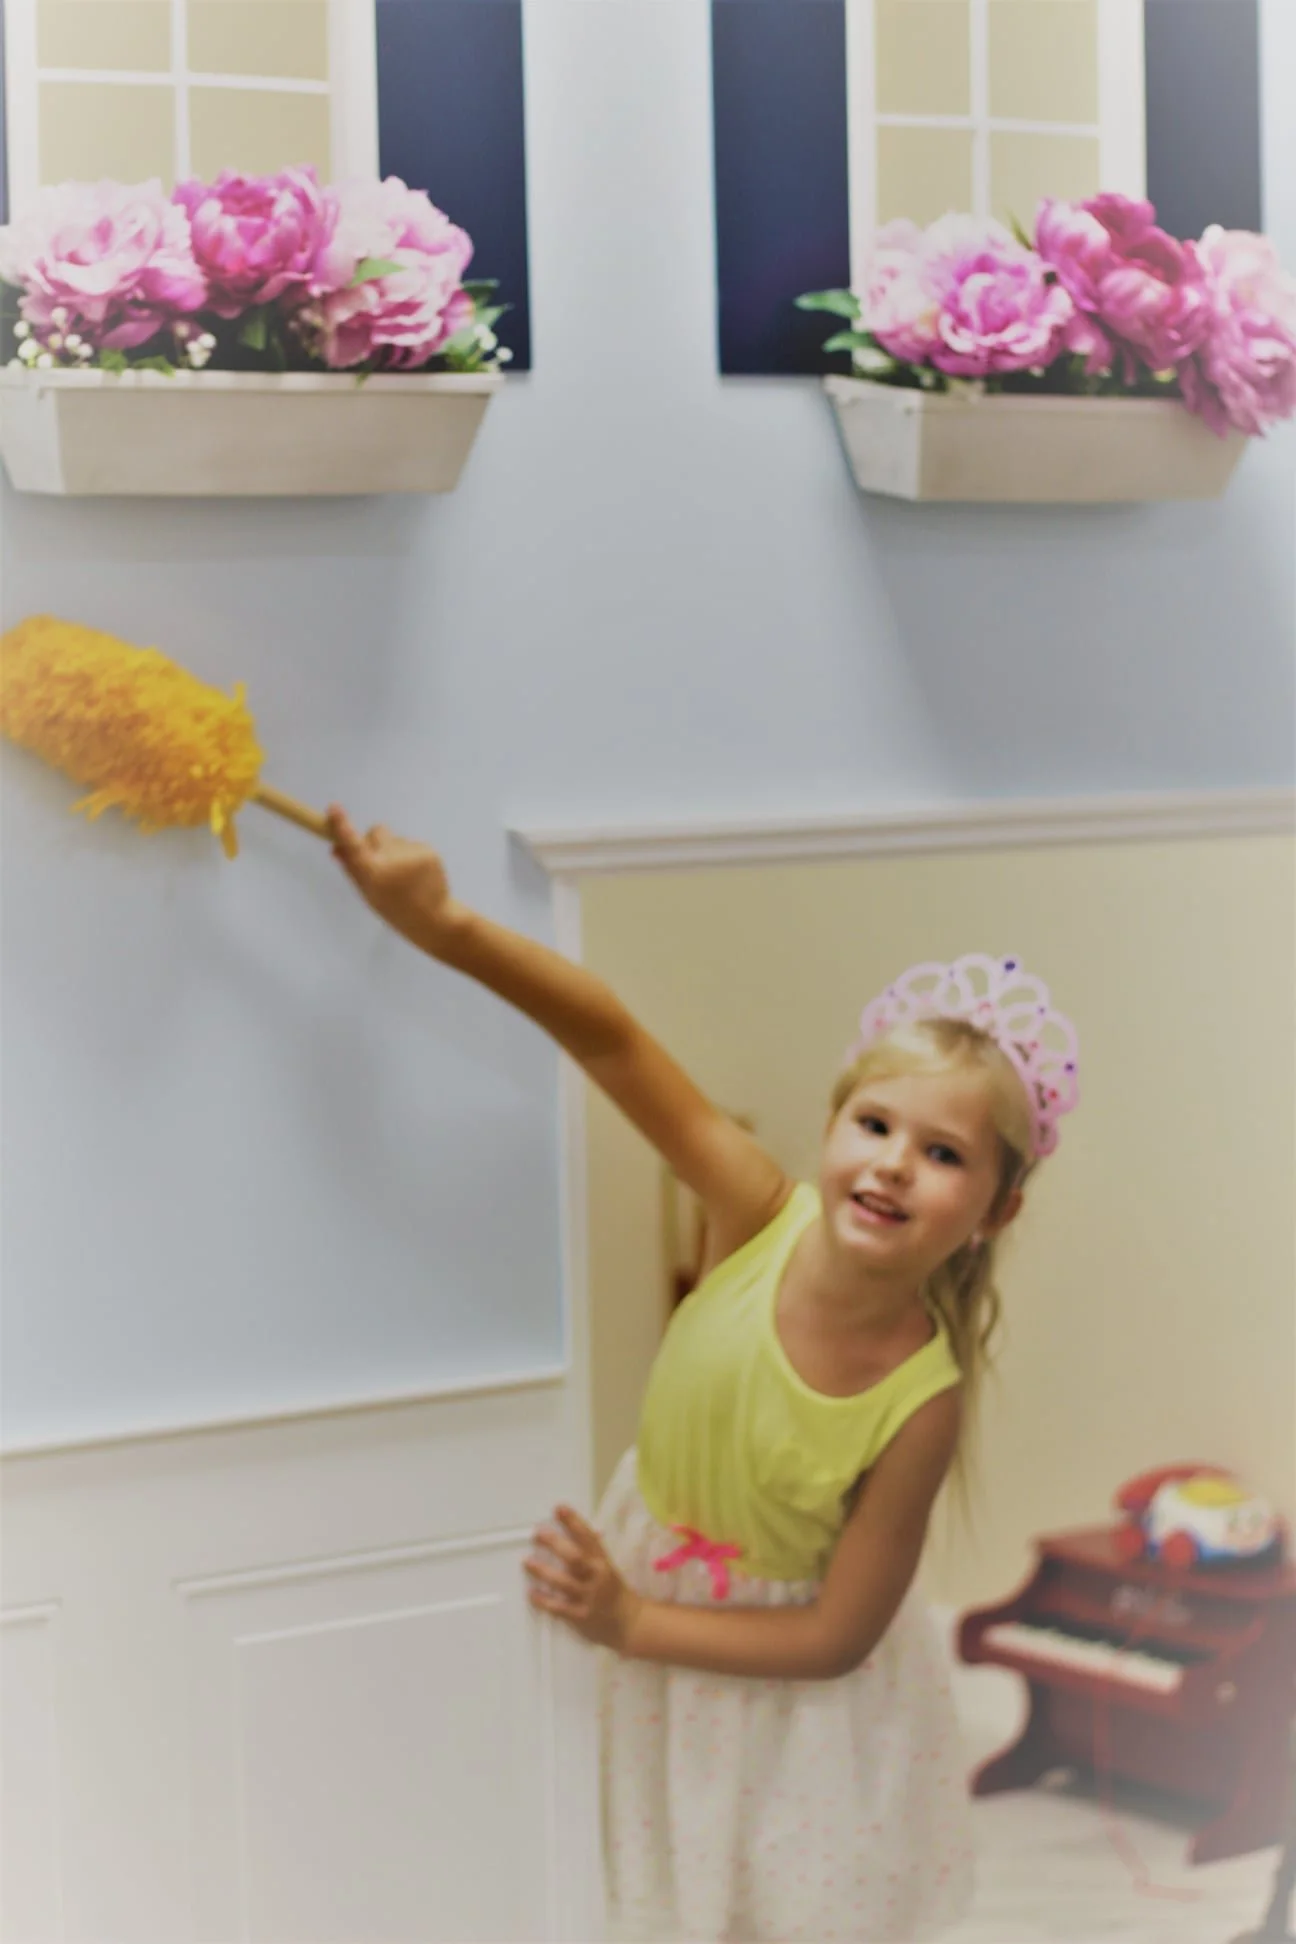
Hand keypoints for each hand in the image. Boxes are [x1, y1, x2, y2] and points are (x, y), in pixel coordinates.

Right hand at [328, 805, 464, 954]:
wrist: (432, 918)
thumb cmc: (394, 907)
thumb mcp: (368, 892)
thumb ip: (352, 868)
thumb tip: (335, 847)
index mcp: (373, 874)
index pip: (353, 845)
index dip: (341, 825)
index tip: (334, 808)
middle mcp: (391, 861)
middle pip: (376, 832)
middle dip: (375, 840)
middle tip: (381, 861)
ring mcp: (412, 855)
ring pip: (395, 839)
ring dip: (395, 850)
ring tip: (404, 875)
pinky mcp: (428, 851)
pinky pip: (412, 844)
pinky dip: (411, 856)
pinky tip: (418, 874)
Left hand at [525, 1506, 642, 1653]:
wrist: (629, 1623)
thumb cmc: (613, 1590)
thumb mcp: (607, 1567)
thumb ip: (592, 1551)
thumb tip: (578, 1529)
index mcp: (602, 1561)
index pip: (588, 1537)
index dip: (573, 1522)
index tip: (559, 1508)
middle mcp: (596, 1577)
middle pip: (575, 1558)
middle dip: (555, 1544)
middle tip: (538, 1534)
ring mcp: (589, 1597)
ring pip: (564, 1582)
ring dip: (543, 1571)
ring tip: (527, 1562)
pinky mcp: (581, 1616)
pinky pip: (559, 1608)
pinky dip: (544, 1600)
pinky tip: (531, 1593)